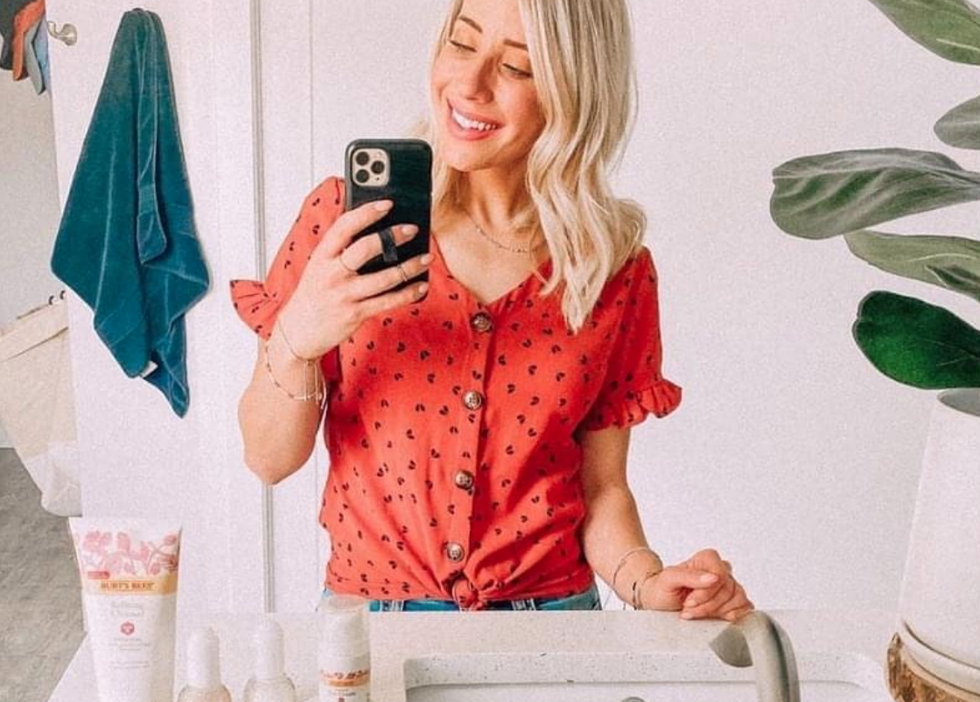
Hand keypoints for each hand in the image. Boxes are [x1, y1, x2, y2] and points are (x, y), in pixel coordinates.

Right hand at [277, 199, 429, 358]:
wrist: (298, 333)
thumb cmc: (314, 295)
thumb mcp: (319, 267)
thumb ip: (340, 251)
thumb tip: (375, 231)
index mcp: (321, 256)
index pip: (344, 227)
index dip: (366, 212)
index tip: (387, 204)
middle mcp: (332, 274)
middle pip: (366, 248)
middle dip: (393, 236)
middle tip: (412, 228)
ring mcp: (345, 295)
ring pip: (384, 278)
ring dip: (410, 266)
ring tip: (427, 257)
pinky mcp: (356, 314)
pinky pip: (388, 301)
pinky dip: (408, 293)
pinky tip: (421, 285)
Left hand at [641, 548, 753, 621]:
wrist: (660, 601)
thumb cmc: (663, 588)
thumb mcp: (669, 579)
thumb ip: (689, 576)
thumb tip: (713, 577)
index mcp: (707, 559)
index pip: (720, 575)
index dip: (706, 592)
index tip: (689, 601)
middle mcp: (721, 570)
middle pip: (728, 590)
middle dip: (706, 605)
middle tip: (688, 608)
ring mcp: (729, 586)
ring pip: (738, 599)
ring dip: (715, 612)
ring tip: (696, 612)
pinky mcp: (734, 601)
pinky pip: (745, 607)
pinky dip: (729, 615)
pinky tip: (713, 617)